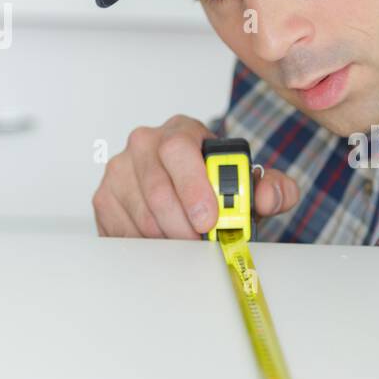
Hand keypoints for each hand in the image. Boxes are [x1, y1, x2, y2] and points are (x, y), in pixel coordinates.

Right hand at [92, 114, 300, 237]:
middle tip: (203, 243)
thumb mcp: (253, 183)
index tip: (210, 218)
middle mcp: (144, 144)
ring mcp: (119, 170)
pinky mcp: (104, 198)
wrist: (191, 189)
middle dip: (185, 226)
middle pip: (158, 191)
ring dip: (170, 240)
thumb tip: (267, 196)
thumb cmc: (218, 183)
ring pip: (142, 217)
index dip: (193, 187)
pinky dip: (148, 247)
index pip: (178, 150)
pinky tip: (166, 242)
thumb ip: (274, 187)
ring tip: (190, 243)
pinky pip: (123, 232)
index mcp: (181, 132)